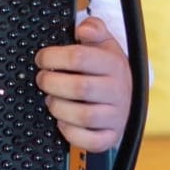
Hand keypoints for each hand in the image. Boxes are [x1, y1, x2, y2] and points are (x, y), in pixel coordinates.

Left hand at [35, 17, 131, 151]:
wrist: (127, 100)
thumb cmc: (107, 73)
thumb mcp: (105, 46)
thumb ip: (95, 31)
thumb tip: (84, 28)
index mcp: (114, 65)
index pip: (80, 57)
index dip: (54, 56)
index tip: (42, 58)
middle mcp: (118, 90)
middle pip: (79, 87)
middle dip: (52, 83)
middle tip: (42, 80)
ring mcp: (116, 115)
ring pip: (83, 116)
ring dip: (59, 108)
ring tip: (51, 100)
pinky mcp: (110, 136)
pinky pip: (90, 141)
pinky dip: (71, 133)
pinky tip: (63, 122)